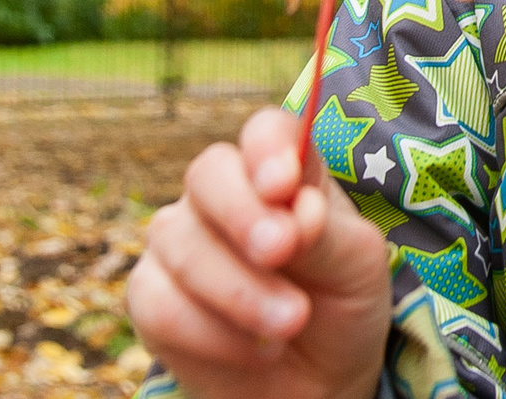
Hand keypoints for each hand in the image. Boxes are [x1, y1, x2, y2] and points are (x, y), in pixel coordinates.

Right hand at [127, 107, 391, 398]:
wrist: (316, 379)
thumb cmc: (339, 303)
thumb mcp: (355, 265)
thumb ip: (324, 232)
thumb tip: (294, 207)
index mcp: (282, 172)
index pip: (265, 132)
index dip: (268, 148)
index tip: (284, 184)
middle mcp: (223, 195)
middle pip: (208, 173)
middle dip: (242, 214)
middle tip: (280, 251)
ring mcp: (180, 241)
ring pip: (180, 243)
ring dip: (239, 289)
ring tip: (291, 322)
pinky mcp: (150, 296)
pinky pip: (160, 303)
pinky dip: (214, 334)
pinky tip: (260, 351)